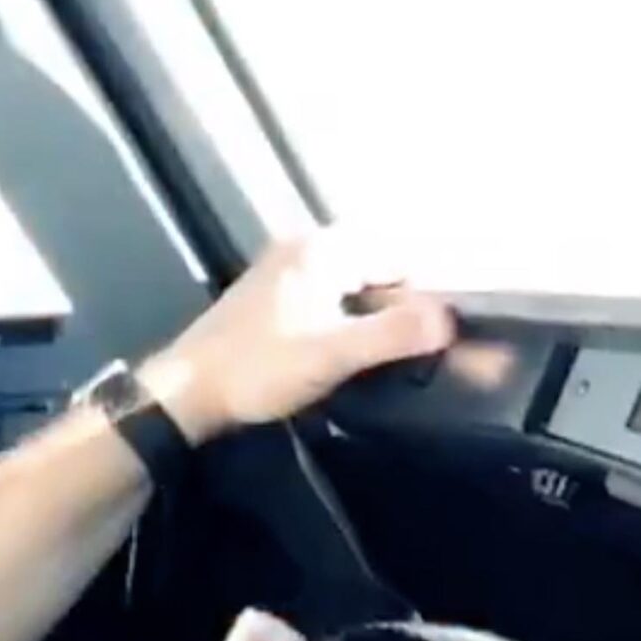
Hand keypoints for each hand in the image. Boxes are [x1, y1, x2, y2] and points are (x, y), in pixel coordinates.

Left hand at [136, 230, 455, 443]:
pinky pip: (334, 303)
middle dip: (404, 311)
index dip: (424, 300)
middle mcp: (306, 249)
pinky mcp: (279, 300)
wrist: (188, 391)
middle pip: (378, 274)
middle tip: (423, 357)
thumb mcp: (332, 353)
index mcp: (320, 250)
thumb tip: (452, 318)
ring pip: (357, 291)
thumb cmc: (258, 368)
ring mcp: (289, 273)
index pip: (398, 261)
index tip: (442, 341)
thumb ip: (393, 334)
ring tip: (397, 362)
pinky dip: (352, 326)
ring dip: (379, 322)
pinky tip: (358, 358)